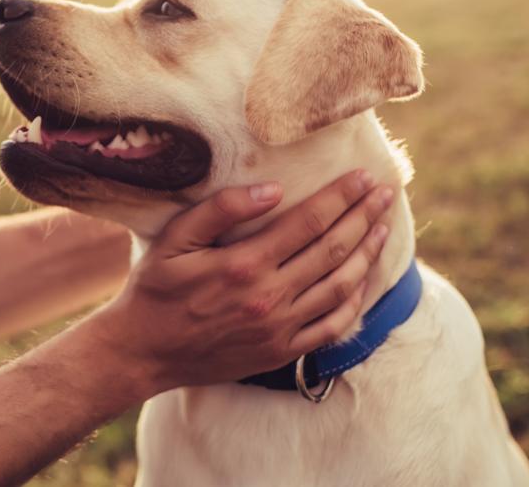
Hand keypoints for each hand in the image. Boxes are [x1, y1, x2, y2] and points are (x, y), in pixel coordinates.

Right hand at [89, 170, 394, 393]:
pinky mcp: (282, 352)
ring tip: (383, 227)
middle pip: (333, 250)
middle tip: (385, 193)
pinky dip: (355, 300)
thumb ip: (220, 210)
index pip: (308, 222)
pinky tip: (364, 279)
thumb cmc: (155, 290)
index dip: (341, 197)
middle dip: (364, 217)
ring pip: (340, 286)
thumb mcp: (174, 240)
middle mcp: (269, 297)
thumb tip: (272, 189)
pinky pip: (332, 326)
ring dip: (367, 254)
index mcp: (243, 264)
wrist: (143, 352)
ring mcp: (279, 328)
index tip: (364, 177)